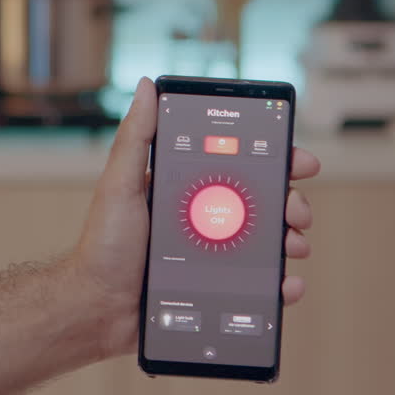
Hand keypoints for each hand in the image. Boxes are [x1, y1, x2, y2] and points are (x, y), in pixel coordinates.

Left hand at [72, 77, 321, 356]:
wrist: (96, 310)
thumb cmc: (103, 246)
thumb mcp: (120, 184)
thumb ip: (136, 137)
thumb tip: (147, 85)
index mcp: (184, 191)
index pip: (237, 166)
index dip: (273, 160)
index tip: (298, 161)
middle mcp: (202, 221)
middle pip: (261, 205)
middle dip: (290, 203)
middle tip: (297, 212)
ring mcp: (211, 257)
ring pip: (266, 244)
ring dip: (291, 241)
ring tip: (294, 246)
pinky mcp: (215, 291)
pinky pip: (257, 287)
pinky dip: (280, 286)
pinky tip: (287, 285)